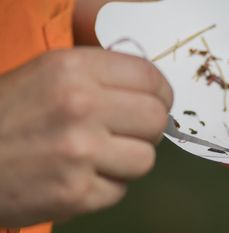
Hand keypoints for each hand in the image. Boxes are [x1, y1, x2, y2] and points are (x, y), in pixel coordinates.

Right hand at [0, 48, 172, 225]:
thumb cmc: (8, 114)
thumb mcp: (50, 75)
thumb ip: (102, 78)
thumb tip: (151, 92)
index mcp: (75, 70)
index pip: (150, 77)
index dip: (160, 92)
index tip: (156, 101)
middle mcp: (80, 106)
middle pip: (155, 118)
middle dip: (148, 128)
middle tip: (130, 132)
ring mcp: (79, 153)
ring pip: (145, 159)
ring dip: (128, 160)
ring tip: (100, 157)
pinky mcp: (75, 193)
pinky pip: (120, 190)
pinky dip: (106, 186)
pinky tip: (81, 177)